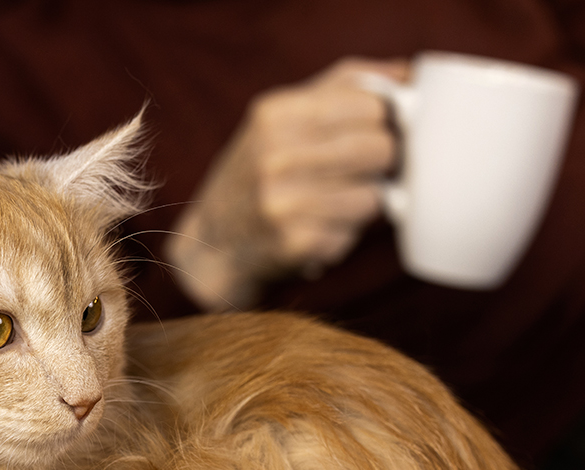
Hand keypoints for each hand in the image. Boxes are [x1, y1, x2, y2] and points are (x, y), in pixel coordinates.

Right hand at [166, 57, 406, 309]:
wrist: (212, 244)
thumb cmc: (257, 173)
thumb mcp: (281, 117)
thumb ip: (342, 86)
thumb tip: (408, 74)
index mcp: (274, 114)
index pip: (370, 105)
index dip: (386, 120)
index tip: (377, 132)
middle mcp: (275, 156)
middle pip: (380, 147)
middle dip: (381, 161)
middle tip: (361, 171)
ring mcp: (284, 203)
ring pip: (375, 194)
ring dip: (365, 201)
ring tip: (335, 202)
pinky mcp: (296, 244)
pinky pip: (356, 233)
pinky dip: (345, 233)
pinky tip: (318, 228)